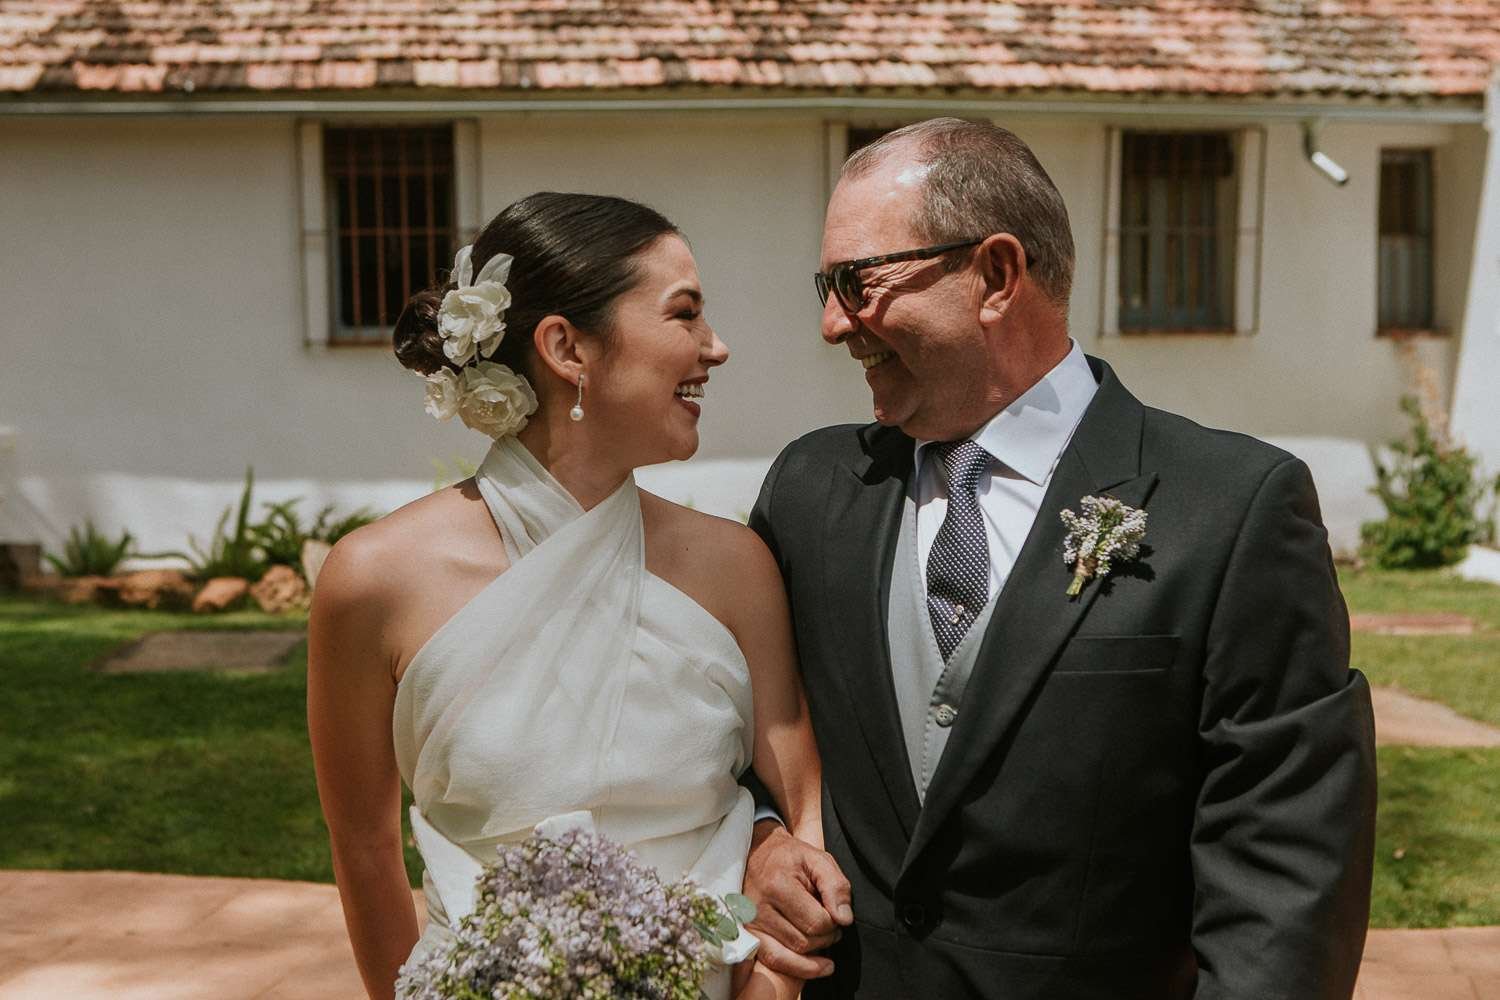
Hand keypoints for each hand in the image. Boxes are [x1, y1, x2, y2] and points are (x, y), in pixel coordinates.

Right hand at [742, 820, 853, 979]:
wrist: (757, 853)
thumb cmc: (790, 857)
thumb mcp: (817, 859)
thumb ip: (835, 885)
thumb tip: (844, 919)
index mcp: (777, 886)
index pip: (817, 922)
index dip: (834, 923)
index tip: (835, 912)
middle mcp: (759, 908)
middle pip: (804, 942)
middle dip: (826, 938)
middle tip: (831, 924)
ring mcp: (751, 924)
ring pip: (792, 954)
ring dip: (815, 951)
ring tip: (822, 936)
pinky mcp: (749, 935)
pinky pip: (775, 961)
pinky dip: (799, 968)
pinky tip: (819, 967)